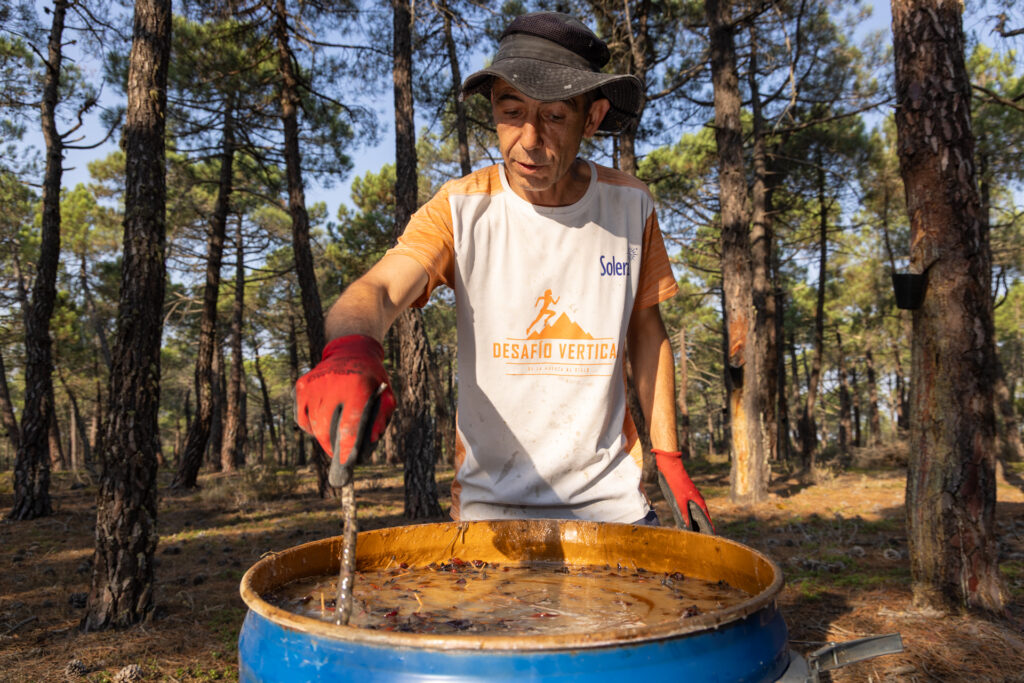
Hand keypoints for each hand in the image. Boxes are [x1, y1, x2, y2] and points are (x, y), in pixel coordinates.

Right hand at [294, 335, 395, 483]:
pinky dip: (310, 426)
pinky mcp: (302, 385)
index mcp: (356, 387)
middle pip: (326, 429)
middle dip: (331, 448)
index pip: (349, 424)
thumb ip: (382, 418)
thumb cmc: (372, 378)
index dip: (347, 447)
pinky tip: (321, 423)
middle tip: (338, 456)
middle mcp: (332, 384)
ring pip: (312, 425)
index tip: (346, 463)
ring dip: (321, 437)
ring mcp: (314, 385)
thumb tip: (371, 440)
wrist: (351, 351)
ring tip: (331, 440)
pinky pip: (301, 417)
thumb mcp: (386, 395)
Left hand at [653, 449, 713, 533]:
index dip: (710, 528)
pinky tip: (686, 520)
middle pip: (703, 517)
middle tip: (701, 539)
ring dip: (696, 522)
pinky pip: (691, 508)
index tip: (712, 537)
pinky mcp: (688, 495)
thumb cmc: (677, 483)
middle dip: (703, 527)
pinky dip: (691, 515)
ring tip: (694, 533)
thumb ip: (684, 513)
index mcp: (699, 502)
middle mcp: (699, 500)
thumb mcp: (680, 500)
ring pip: (697, 513)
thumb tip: (687, 525)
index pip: (707, 519)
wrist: (672, 467)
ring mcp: (693, 498)